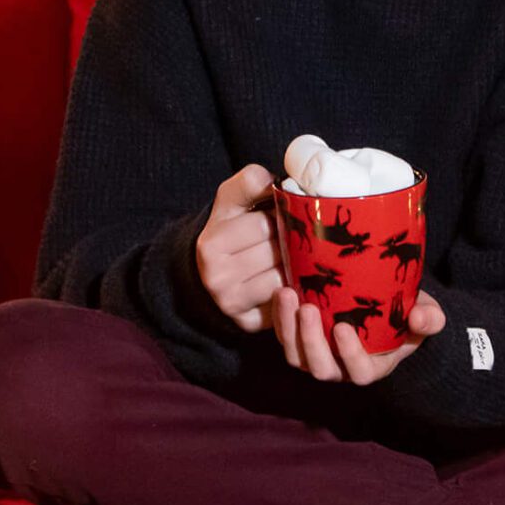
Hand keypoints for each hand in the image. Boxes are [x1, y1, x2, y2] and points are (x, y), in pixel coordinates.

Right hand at [195, 164, 285, 331]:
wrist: (210, 274)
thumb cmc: (229, 230)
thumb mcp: (230, 200)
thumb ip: (249, 181)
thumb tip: (275, 181)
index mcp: (211, 244)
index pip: (264, 224)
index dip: (278, 217)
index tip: (277, 215)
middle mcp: (217, 278)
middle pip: (276, 252)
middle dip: (288, 241)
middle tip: (288, 237)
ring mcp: (232, 304)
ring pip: (284, 278)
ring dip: (294, 266)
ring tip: (288, 257)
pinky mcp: (250, 323)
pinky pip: (287, 302)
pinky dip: (294, 290)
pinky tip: (290, 280)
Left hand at [272, 287, 445, 384]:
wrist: (383, 306)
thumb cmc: (405, 314)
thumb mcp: (425, 314)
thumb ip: (429, 319)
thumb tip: (422, 318)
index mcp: (372, 366)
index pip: (359, 372)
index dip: (349, 355)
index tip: (343, 328)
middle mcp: (341, 367)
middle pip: (320, 368)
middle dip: (310, 340)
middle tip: (308, 309)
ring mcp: (317, 356)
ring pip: (296, 355)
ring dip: (288, 328)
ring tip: (288, 294)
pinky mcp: (299, 340)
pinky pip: (284, 336)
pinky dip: (279, 317)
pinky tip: (281, 290)